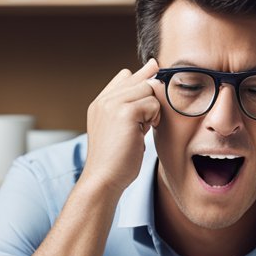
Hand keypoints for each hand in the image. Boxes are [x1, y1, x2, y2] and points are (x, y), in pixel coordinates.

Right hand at [83, 58, 162, 194]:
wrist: (103, 179)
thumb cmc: (115, 161)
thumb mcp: (119, 129)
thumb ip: (129, 109)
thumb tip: (151, 87)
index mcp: (100, 104)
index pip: (124, 76)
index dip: (142, 79)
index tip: (152, 84)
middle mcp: (104, 100)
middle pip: (140, 80)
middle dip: (150, 99)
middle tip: (147, 122)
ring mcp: (113, 104)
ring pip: (148, 89)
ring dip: (153, 110)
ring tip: (144, 128)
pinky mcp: (126, 112)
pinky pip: (153, 103)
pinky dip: (154, 118)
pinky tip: (145, 132)